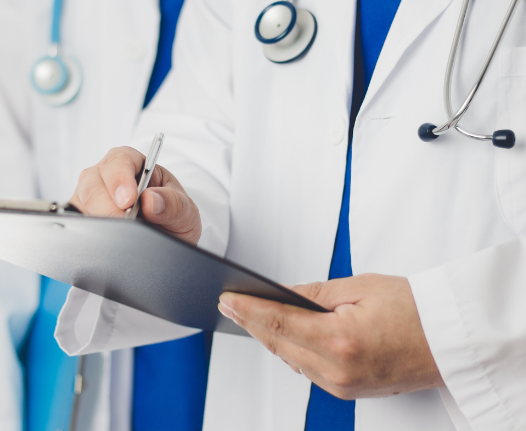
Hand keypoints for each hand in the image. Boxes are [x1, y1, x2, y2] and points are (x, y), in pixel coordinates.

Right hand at [68, 147, 201, 243]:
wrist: (166, 240)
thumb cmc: (173, 215)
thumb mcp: (185, 209)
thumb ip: (173, 203)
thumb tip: (151, 201)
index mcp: (133, 163)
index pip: (119, 161)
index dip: (120, 179)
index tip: (129, 200)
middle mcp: (106, 177)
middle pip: (93, 184)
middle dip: (109, 208)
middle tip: (127, 225)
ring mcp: (90, 198)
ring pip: (80, 205)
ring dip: (99, 222)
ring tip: (120, 237)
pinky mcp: (82, 219)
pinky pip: (75, 224)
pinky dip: (88, 234)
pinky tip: (104, 243)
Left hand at [218, 274, 443, 399]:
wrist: (450, 341)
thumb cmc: (414, 310)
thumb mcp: (360, 287)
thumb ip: (313, 292)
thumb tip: (279, 293)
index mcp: (341, 340)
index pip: (279, 323)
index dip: (248, 309)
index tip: (227, 299)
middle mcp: (338, 370)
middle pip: (278, 344)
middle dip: (251, 321)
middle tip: (229, 303)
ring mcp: (343, 385)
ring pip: (290, 358)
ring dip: (269, 336)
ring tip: (248, 313)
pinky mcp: (348, 391)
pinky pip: (307, 369)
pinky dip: (291, 349)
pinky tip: (280, 333)